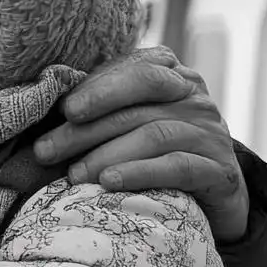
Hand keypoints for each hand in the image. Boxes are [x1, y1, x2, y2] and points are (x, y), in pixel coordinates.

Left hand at [34, 46, 249, 241]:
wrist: (217, 196)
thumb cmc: (160, 154)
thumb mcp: (136, 122)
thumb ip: (105, 109)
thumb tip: (49, 112)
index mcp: (173, 75)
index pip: (137, 70)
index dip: (99, 87)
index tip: (64, 109)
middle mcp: (195, 96)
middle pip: (139, 102)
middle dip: (87, 127)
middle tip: (46, 150)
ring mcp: (211, 132)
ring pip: (154, 133)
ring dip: (106, 153)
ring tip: (73, 175)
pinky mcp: (220, 170)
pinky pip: (177, 167)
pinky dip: (141, 172)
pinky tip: (111, 182)